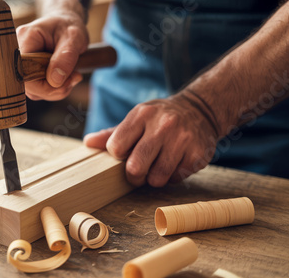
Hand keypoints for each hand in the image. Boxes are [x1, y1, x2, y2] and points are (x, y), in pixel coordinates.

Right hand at [16, 10, 88, 100]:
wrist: (65, 25)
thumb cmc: (69, 27)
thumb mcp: (74, 38)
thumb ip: (66, 57)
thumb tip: (55, 81)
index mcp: (26, 38)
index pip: (24, 71)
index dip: (43, 85)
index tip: (66, 81)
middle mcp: (18, 51)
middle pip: (27, 84)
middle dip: (53, 88)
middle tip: (74, 78)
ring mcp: (21, 64)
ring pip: (33, 90)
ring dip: (55, 90)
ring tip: (71, 76)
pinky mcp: (27, 72)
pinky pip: (36, 89)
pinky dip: (53, 89)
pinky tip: (64, 79)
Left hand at [84, 93, 219, 186]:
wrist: (200, 110)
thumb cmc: (160, 117)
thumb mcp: (137, 117)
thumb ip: (112, 133)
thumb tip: (87, 143)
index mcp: (142, 114)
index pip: (116, 147)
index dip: (118, 155)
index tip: (125, 153)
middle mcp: (163, 125)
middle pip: (135, 167)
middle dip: (133, 175)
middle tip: (137, 171)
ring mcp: (182, 140)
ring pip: (157, 178)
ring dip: (153, 178)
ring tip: (157, 166)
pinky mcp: (198, 154)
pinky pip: (176, 178)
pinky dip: (172, 176)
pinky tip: (174, 163)